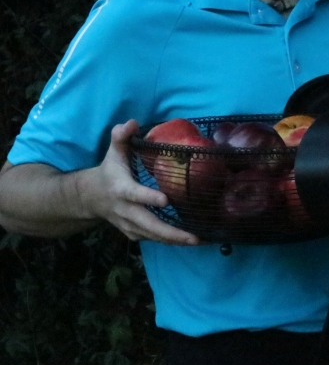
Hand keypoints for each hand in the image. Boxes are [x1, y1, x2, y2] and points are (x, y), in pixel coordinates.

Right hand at [76, 120, 199, 245]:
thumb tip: (132, 123)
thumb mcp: (113, 153)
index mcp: (122, 189)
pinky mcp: (135, 233)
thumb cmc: (109, 171)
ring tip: (202, 241)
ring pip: (154, 236)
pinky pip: (154, 239)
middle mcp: (126, 211)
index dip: (148, 198)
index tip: (166, 200)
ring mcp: (130, 225)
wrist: (91, 197)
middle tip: (195, 237)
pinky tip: (193, 240)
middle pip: (149, 225)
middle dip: (172, 233)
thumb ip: (121, 138)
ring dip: (177, 241)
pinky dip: (172, 242)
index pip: (135, 195)